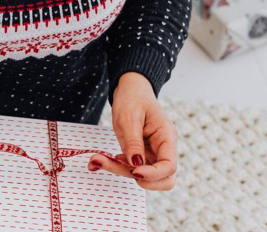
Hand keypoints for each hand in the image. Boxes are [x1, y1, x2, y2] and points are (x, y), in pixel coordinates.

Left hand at [88, 72, 177, 190]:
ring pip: (142, 175)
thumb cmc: (132, 97)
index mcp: (166, 136)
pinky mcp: (138, 153)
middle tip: (116, 165)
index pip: (169, 166)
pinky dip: (115, 165)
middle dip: (140, 179)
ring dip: (120, 171)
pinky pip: (130, 167)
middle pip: (162, 178)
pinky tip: (99, 159)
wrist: (129, 88)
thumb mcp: (130, 117)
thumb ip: (133, 142)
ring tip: (96, 160)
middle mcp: (162, 148)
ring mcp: (151, 152)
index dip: (154, 174)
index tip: (134, 172)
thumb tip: (136, 166)